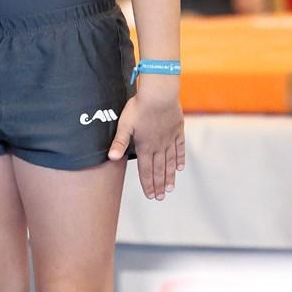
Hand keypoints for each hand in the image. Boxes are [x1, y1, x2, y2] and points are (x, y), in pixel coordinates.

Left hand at [108, 76, 184, 200]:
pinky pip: (180, 148)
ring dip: (170, 176)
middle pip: (159, 169)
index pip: (146, 170)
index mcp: (145, 146)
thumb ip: (120, 142)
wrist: (160, 93)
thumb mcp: (125, 124)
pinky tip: (180, 167)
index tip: (150, 196)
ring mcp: (170, 139)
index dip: (147, 184)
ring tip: (170, 188)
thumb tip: (111, 158)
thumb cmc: (140, 107)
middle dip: (159, 185)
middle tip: (160, 197)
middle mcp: (158, 146)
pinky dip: (180, 159)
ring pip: (170, 162)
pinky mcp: (178, 130)